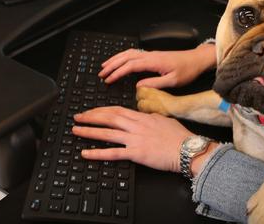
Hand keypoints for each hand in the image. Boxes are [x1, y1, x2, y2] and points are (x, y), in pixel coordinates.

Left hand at [72, 106, 191, 171]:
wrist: (187, 149)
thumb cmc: (179, 136)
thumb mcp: (164, 120)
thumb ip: (151, 117)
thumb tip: (144, 115)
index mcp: (142, 117)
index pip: (117, 110)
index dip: (102, 110)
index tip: (92, 110)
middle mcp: (136, 126)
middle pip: (109, 117)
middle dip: (91, 116)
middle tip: (78, 117)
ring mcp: (135, 139)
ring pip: (107, 132)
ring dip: (89, 131)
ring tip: (76, 130)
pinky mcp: (136, 153)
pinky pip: (113, 152)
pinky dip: (97, 153)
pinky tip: (86, 153)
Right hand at [99, 43, 215, 88]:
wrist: (197, 59)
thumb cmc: (188, 70)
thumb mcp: (173, 81)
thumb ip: (155, 84)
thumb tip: (138, 86)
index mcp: (154, 61)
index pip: (130, 66)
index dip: (117, 73)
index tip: (108, 80)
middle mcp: (150, 55)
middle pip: (126, 57)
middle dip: (112, 65)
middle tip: (101, 74)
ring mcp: (151, 54)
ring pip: (129, 53)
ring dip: (115, 59)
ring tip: (105, 67)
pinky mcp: (153, 55)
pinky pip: (134, 53)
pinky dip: (123, 56)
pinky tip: (120, 61)